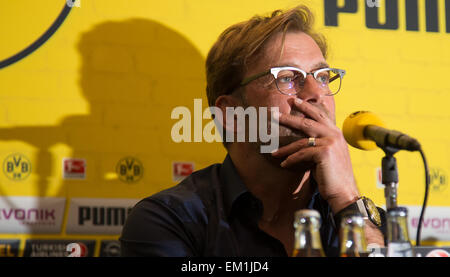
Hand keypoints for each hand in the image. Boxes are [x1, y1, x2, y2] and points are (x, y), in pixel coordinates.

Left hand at [271, 98, 359, 212]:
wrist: (343, 191)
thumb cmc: (333, 176)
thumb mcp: (327, 155)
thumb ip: (319, 145)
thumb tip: (302, 141)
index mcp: (336, 133)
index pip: (319, 116)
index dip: (306, 107)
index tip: (294, 101)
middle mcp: (334, 134)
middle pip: (308, 122)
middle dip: (290, 117)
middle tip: (275, 114)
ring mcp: (330, 142)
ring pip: (301, 141)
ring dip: (285, 148)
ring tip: (273, 152)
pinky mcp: (324, 152)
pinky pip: (302, 154)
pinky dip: (291, 160)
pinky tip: (284, 164)